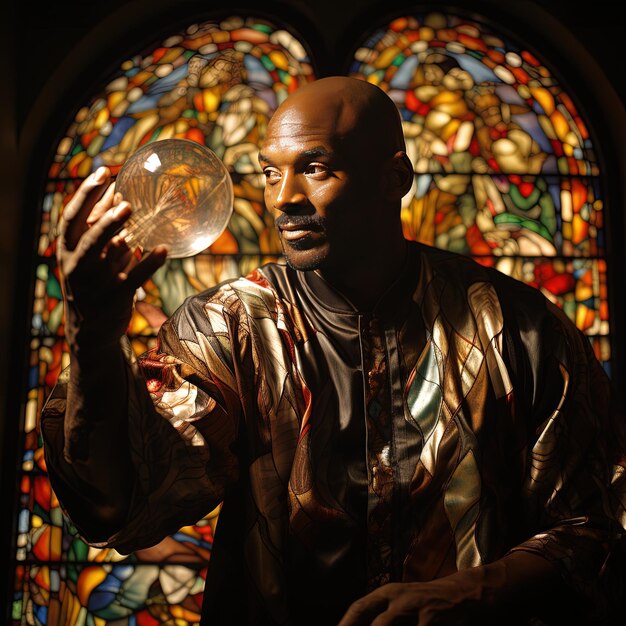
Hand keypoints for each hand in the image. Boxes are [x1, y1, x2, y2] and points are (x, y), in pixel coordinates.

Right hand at [56, 166, 166, 346]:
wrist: (91, 331)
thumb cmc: (94, 283)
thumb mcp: (92, 256)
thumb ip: (103, 228)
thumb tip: (120, 193)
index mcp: (68, 251)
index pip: (71, 218)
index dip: (86, 194)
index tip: (104, 172)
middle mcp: (77, 266)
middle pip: (87, 237)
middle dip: (103, 217)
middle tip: (124, 200)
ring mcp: (95, 284)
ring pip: (105, 257)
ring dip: (117, 232)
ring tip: (132, 211)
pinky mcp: (115, 299)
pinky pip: (133, 279)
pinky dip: (148, 264)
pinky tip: (163, 249)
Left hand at [337, 575, 497, 625]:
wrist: (466, 594)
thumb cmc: (426, 601)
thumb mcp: (402, 600)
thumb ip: (381, 613)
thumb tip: (354, 624)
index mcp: (390, 593)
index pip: (360, 607)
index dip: (346, 623)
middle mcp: (402, 601)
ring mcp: (420, 614)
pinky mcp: (435, 625)